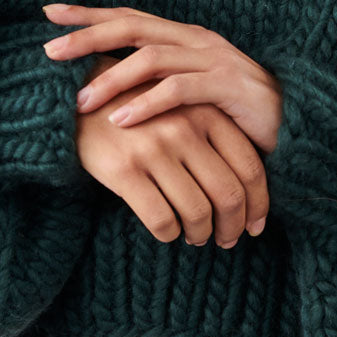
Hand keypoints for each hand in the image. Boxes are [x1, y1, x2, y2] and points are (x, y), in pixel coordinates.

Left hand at [41, 3, 283, 153]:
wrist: (295, 125)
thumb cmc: (235, 113)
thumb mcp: (191, 92)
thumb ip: (158, 82)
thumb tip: (109, 87)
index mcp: (184, 37)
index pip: (129, 17)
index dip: (89, 14)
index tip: (49, 14)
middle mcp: (196, 40)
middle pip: (132, 27)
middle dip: (88, 36)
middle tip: (49, 50)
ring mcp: (214, 59)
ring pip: (151, 58)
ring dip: (112, 78)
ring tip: (80, 101)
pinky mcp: (228, 86)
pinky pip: (179, 90)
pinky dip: (146, 104)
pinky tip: (122, 120)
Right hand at [74, 53, 270, 247]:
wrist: (78, 96)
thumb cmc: (139, 110)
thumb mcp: (182, 109)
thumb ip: (213, 138)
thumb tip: (246, 192)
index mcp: (207, 113)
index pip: (250, 167)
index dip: (258, 204)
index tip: (255, 225)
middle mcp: (185, 129)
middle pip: (229, 194)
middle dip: (233, 226)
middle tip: (227, 239)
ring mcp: (154, 149)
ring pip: (197, 212)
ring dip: (200, 234)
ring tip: (195, 237)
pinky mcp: (124, 170)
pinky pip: (161, 219)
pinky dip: (169, 234)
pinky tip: (166, 230)